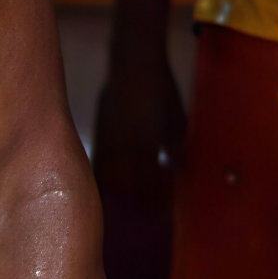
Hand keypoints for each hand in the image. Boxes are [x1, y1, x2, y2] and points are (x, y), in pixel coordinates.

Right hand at [93, 51, 185, 206]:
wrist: (132, 62)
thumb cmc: (160, 88)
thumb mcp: (176, 116)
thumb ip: (177, 145)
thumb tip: (179, 170)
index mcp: (148, 139)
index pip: (151, 179)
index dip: (156, 198)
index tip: (162, 212)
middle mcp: (126, 141)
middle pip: (129, 182)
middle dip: (138, 201)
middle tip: (144, 216)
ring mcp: (109, 136)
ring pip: (110, 174)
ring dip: (118, 191)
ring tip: (124, 207)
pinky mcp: (98, 130)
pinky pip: (99, 159)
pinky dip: (105, 175)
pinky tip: (107, 185)